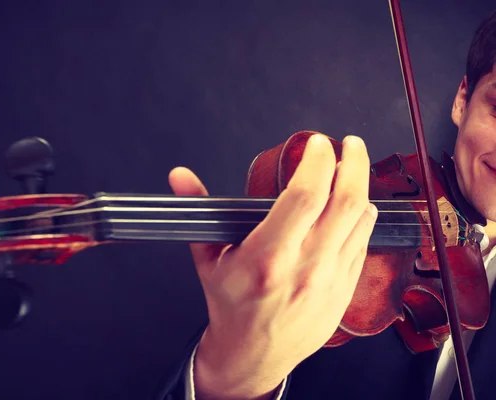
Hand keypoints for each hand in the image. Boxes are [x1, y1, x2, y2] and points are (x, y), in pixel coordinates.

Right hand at [168, 134, 376, 399]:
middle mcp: (305, 268)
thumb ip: (198, 210)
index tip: (318, 143)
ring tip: (351, 169)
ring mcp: (330, 280)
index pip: (305, 196)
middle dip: (354, 163)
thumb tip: (180, 176)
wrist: (254, 354)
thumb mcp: (209, 257)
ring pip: (361, 220)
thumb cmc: (231, 304)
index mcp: (268, 257)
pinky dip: (361, 217)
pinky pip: (363, 243)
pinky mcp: (345, 289)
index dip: (317, 161)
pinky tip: (353, 205)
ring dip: (361, 187)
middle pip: (345, 202)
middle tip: (351, 144)